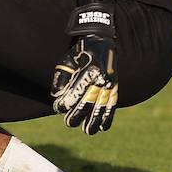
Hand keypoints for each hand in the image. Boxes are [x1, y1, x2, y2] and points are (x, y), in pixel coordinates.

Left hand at [50, 4, 118, 135]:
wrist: (102, 39)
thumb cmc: (81, 50)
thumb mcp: (68, 59)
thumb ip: (62, 77)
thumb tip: (56, 95)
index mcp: (91, 70)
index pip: (77, 91)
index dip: (67, 101)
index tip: (58, 108)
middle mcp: (103, 77)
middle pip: (89, 101)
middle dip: (79, 114)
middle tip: (69, 123)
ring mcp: (111, 82)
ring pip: (102, 105)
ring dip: (95, 120)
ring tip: (88, 131)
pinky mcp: (115, 86)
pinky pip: (112, 103)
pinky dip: (109, 115)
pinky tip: (104, 127)